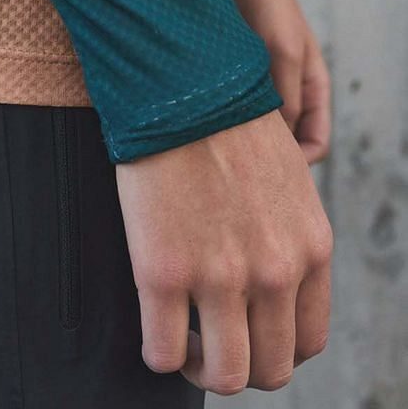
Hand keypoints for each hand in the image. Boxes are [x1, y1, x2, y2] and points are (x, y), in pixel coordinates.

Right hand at [116, 110, 332, 394]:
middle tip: (210, 343)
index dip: (272, 346)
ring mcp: (220, 278)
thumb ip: (287, 231)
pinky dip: (158, 353)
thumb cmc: (223, 121)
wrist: (178, 85)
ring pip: (224, 376)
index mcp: (310, 249)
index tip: (245, 331)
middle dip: (239, 364)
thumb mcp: (286, 177)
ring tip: (181, 343)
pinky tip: (152, 328)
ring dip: (201, 369)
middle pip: (270, 368)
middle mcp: (275, 272)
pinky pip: (162, 353)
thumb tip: (267, 265)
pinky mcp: (163, 272)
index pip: (307, 340)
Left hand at [228, 0, 330, 163]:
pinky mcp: (233, 77)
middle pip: (283, 142)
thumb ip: (285, 97)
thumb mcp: (283, 52)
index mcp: (312, 89)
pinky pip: (232, 108)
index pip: (315, 144)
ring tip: (213, 139)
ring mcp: (260, 85)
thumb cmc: (268, 5)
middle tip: (232, 162)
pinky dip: (221, 116)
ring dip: (237, 134)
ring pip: (254, 127)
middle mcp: (288, 92)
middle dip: (263, 154)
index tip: (267, 167)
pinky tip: (201, 117)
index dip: (297, 162)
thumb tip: (278, 143)